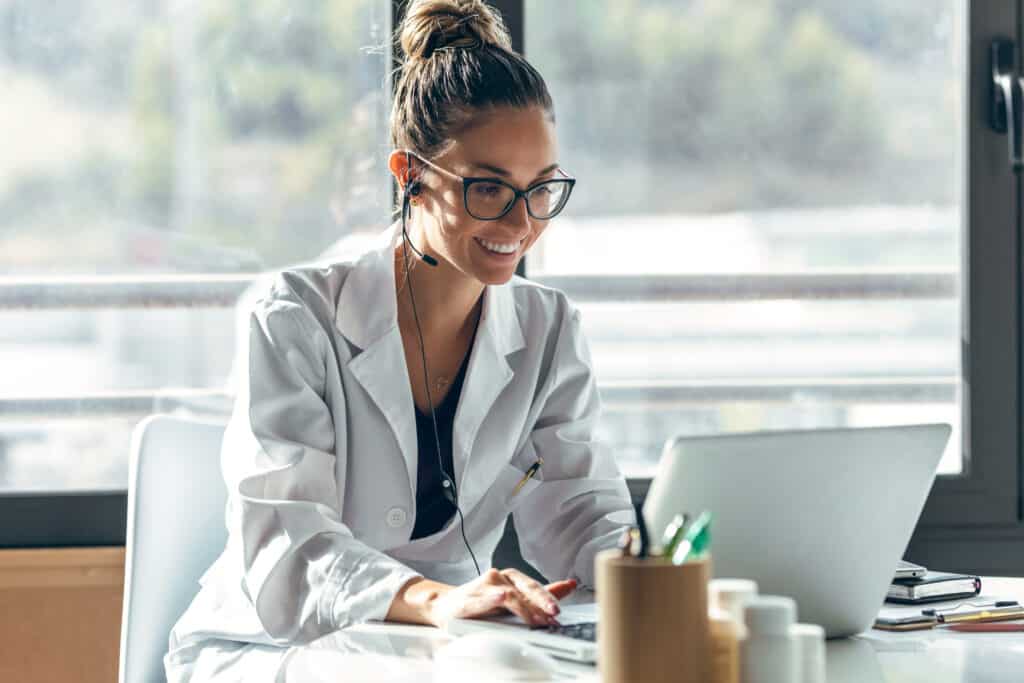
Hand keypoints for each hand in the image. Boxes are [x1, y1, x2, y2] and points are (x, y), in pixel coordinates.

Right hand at [427, 568, 577, 627]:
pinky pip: (482, 599)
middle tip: (554, 613)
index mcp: (512, 578)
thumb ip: (539, 594)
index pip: (535, 587)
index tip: (560, 609)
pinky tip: (500, 597)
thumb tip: (569, 585)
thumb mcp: (513, 598)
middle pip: (525, 588)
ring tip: (535, 618)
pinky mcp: (468, 598)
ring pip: (508, 596)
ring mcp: (484, 586)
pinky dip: (492, 598)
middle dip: (542, 601)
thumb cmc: (481, 602)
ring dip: (523, 609)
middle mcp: (500, 578)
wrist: (446, 606)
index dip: (550, 597)